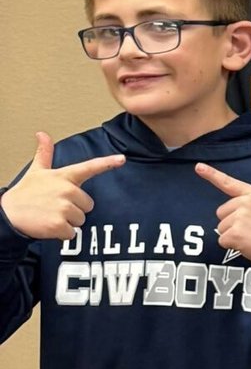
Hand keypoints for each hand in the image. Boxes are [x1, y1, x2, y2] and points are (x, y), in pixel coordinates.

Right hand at [0, 133, 123, 240]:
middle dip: (74, 209)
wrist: (8, 214)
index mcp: (64, 176)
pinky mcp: (59, 224)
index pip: (89, 167)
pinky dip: (62, 234)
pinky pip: (72, 233)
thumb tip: (42, 134)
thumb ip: (44, 153)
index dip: (107, 163)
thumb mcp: (36, 171)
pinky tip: (48, 226)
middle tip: (55, 206)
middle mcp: (67, 190)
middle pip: (88, 205)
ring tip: (50, 215)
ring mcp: (64, 207)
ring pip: (80, 220)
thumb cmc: (25, 193)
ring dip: (67, 222)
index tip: (122, 159)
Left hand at [194, 163, 250, 266]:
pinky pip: (222, 239)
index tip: (198, 167)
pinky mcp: (235, 233)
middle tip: (249, 228)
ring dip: (232, 235)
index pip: (229, 183)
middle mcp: (245, 203)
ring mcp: (240, 218)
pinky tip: (246, 244)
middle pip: (221, 212)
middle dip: (231, 223)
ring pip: (221, 227)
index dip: (211, 174)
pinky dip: (231, 244)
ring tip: (249, 236)